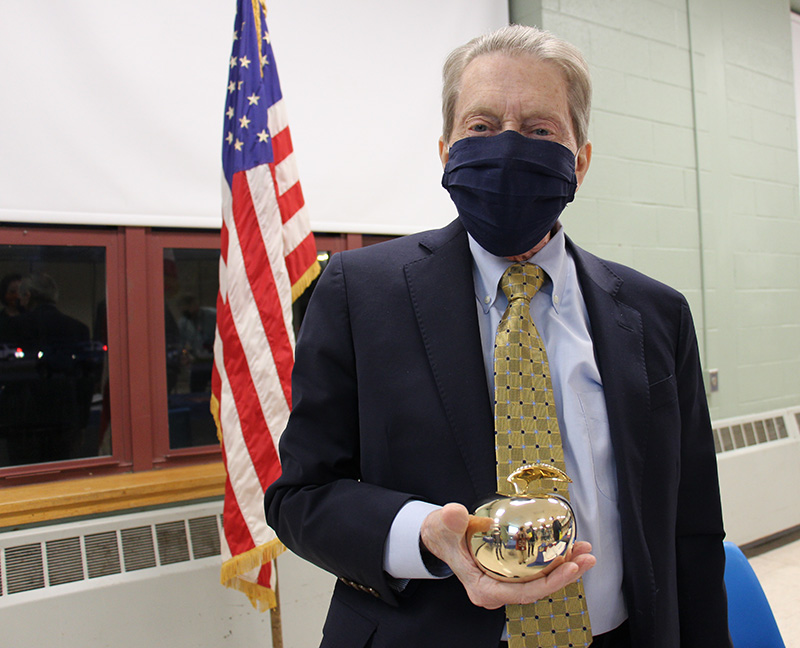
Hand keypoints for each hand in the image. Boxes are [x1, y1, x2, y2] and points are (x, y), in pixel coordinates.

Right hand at [420, 503, 594, 609]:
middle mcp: (497, 592)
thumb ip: (450, 520)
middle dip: (566, 575)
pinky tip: (568, 548)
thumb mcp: (442, 525)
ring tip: (585, 552)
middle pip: (538, 590)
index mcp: (484, 589)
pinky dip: (553, 561)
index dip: (550, 583)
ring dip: (564, 568)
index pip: (523, 592)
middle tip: (586, 557)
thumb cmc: (441, 535)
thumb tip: (457, 513)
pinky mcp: (509, 576)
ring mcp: (504, 585)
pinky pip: (536, 573)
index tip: (570, 567)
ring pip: (540, 582)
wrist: (437, 537)